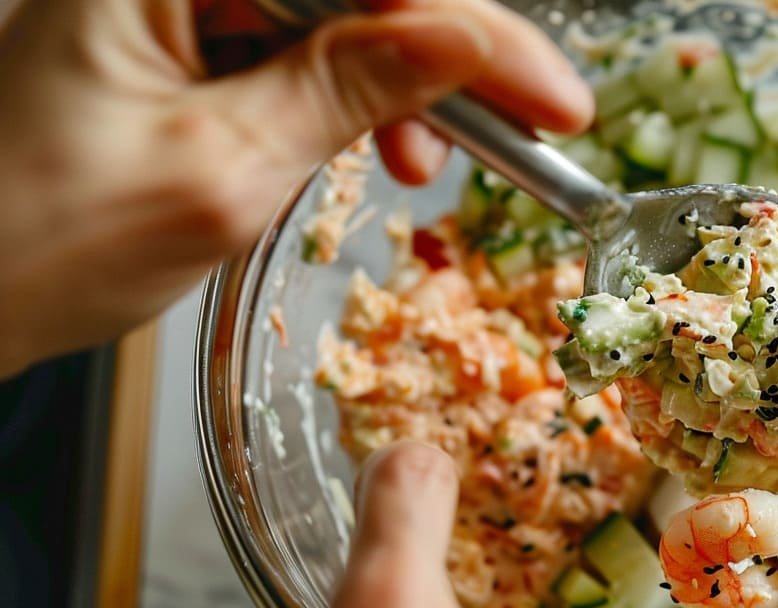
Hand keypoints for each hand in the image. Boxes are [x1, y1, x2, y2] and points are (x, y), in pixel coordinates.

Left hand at [0, 0, 591, 377]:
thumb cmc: (32, 239)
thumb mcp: (219, 170)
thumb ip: (345, 91)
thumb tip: (459, 43)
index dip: (472, 28)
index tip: (549, 96)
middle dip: (447, 59)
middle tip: (525, 129)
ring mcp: (177, 4)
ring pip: (339, 17)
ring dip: (404, 88)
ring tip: (424, 169)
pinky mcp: (182, 46)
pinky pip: (298, 51)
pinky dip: (353, 105)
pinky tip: (379, 151)